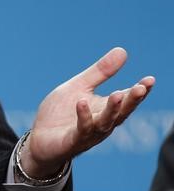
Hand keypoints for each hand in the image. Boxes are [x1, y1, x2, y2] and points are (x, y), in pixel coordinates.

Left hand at [22, 47, 154, 178]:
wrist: (40, 139)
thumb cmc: (62, 113)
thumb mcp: (79, 87)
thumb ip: (100, 72)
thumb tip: (123, 50)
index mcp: (105, 109)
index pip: (126, 99)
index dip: (139, 91)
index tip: (150, 80)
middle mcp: (102, 123)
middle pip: (121, 112)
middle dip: (132, 100)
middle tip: (141, 88)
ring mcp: (89, 133)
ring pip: (105, 122)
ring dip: (112, 109)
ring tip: (117, 94)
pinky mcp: (73, 140)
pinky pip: (81, 129)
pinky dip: (83, 116)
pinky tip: (81, 102)